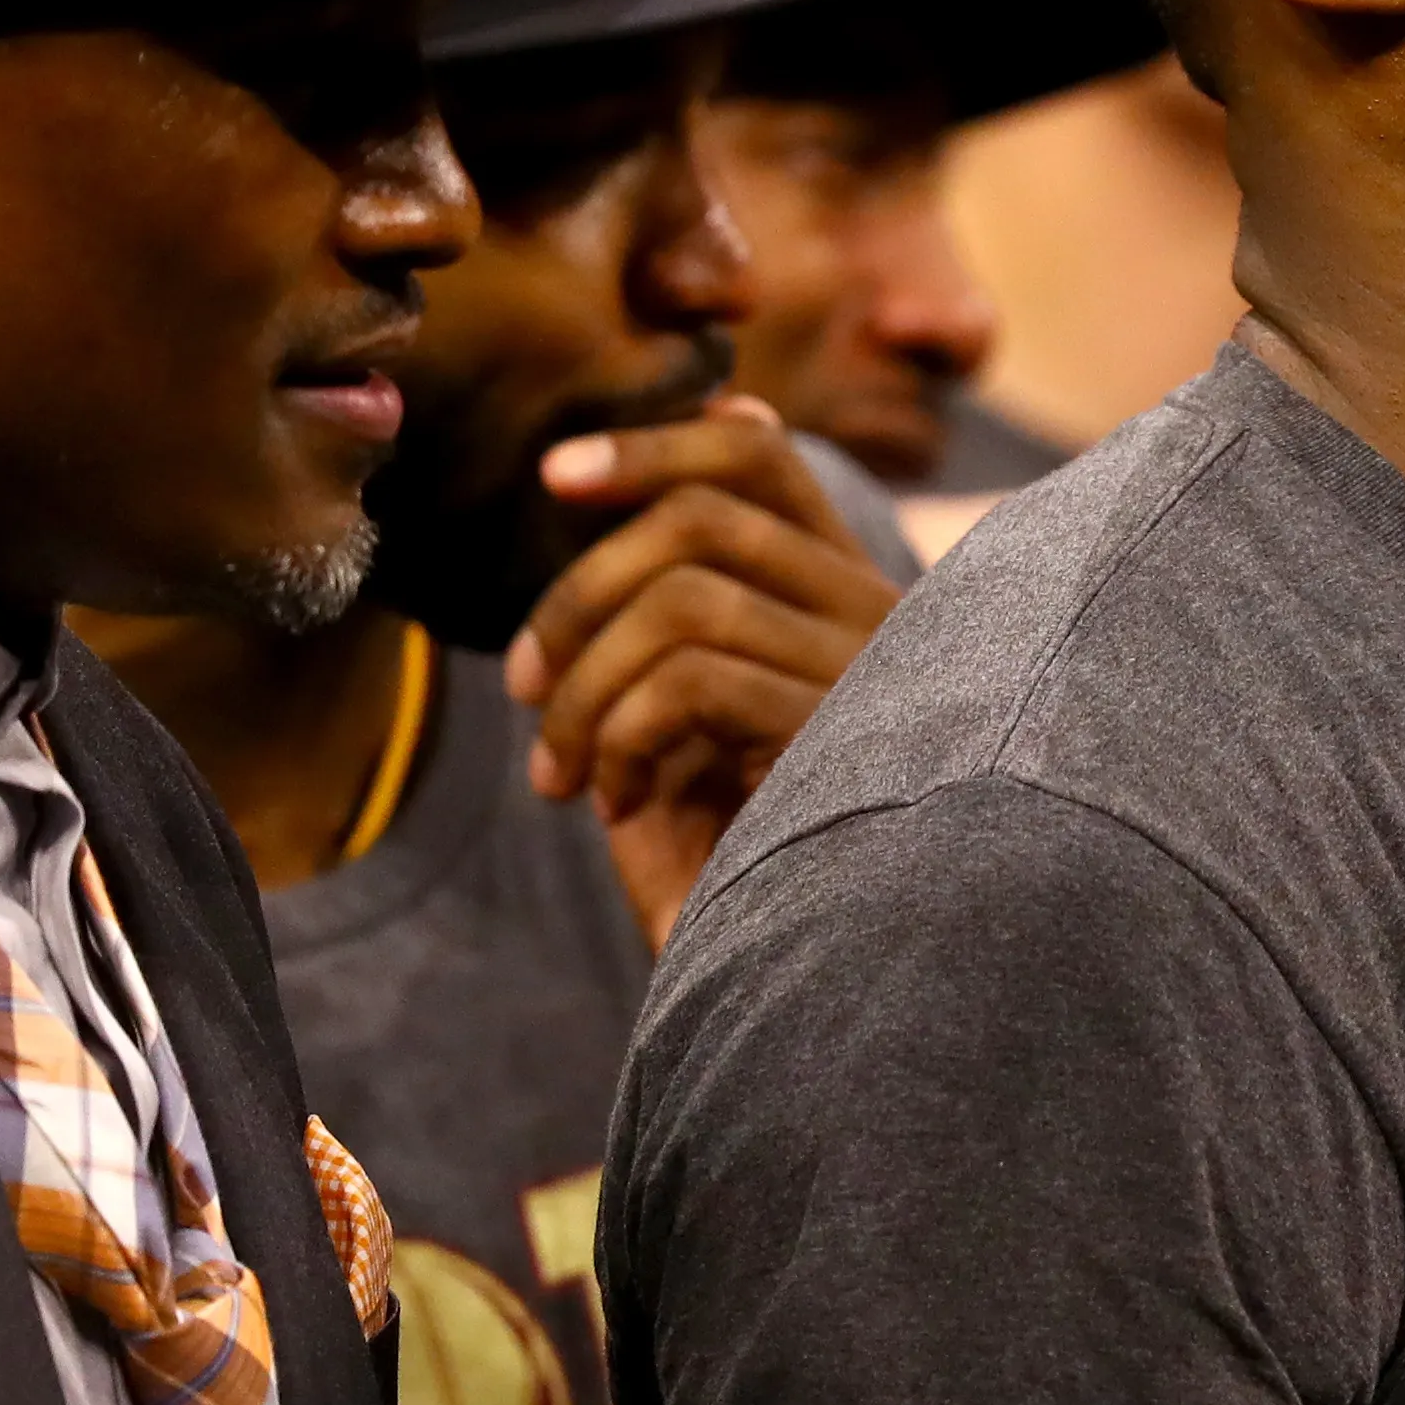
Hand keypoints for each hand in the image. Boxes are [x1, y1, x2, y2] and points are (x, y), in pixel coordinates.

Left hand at [504, 395, 902, 944]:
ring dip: (587, 684)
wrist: (815, 985)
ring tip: (565, 770)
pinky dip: (622, 737)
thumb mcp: (699, 715)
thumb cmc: (746, 845)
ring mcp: (866, 675)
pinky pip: (693, 681)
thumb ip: (690, 599)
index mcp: (845, 593)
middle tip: (528, 687)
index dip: (654, 443)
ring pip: (684, 597)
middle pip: (704, 515)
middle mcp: (876, 617)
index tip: (555, 476)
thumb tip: (723, 420)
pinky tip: (620, 805)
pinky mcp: (838, 741)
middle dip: (579, 589)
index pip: (760, 460)